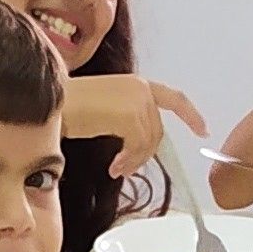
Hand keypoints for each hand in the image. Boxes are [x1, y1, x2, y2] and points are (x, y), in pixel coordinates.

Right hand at [59, 73, 208, 167]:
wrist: (49, 104)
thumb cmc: (68, 108)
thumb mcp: (106, 110)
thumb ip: (128, 119)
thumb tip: (138, 146)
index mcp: (135, 83)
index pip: (173, 97)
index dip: (191, 114)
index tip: (203, 130)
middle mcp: (140, 88)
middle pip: (158, 130)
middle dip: (145, 154)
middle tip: (126, 168)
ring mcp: (137, 100)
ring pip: (149, 142)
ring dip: (134, 160)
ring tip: (116, 169)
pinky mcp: (130, 115)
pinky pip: (138, 146)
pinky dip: (128, 160)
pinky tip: (114, 166)